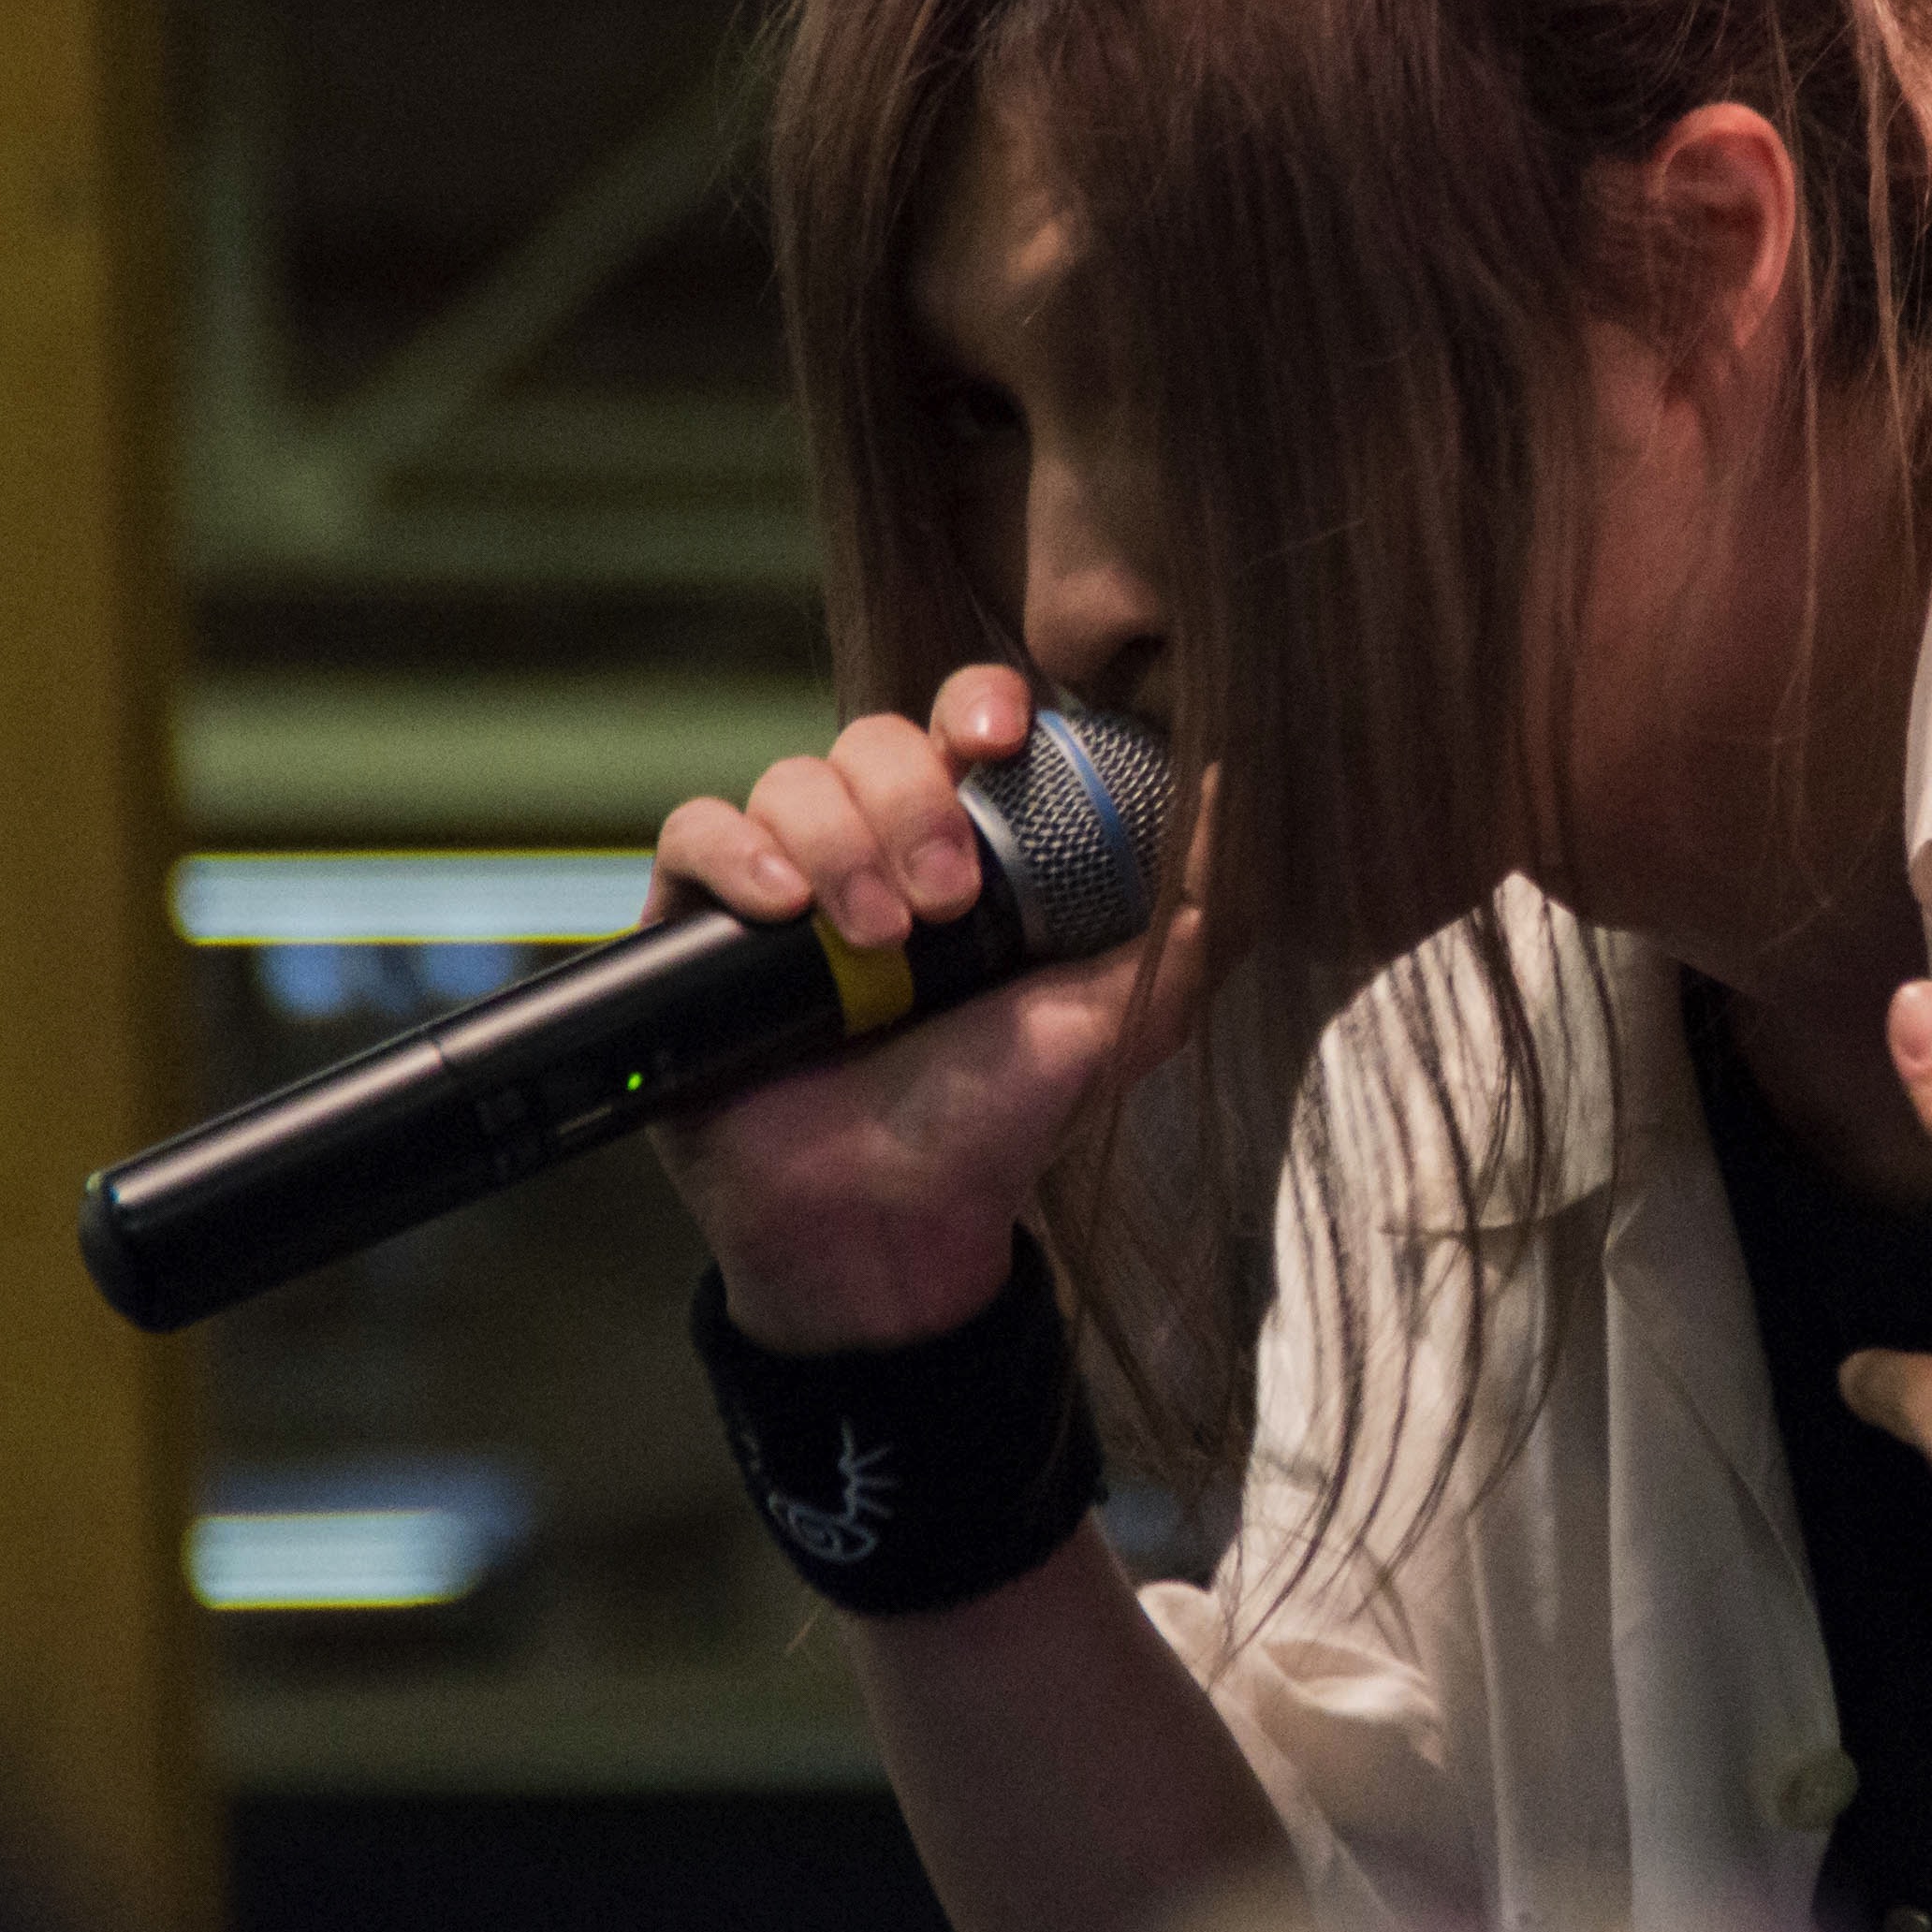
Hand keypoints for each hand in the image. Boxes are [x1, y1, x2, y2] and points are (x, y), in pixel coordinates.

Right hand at [648, 663, 1204, 1353]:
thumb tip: (1236, 793)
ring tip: (877, 941)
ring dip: (838, 841)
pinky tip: (780, 911)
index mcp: (973, 849)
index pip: (966, 724)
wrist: (888, 1226)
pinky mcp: (698, 928)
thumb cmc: (1000, 1122)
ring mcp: (785, 884)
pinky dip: (738, 852)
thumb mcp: (1119, 1017)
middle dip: (911, 803)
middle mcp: (875, 848)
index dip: (978, 704)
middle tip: (945, 905)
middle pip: (875, 739)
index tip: (999, 744)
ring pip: (791, 778)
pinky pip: (696, 831)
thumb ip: (1194, 916)